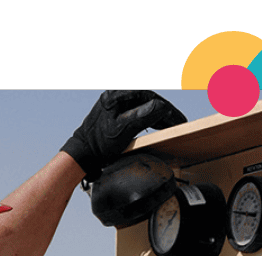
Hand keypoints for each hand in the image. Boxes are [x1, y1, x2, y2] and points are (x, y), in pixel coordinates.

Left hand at [61, 90, 185, 180]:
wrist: (82, 154)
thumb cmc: (98, 144)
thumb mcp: (124, 130)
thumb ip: (143, 116)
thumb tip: (163, 106)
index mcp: (116, 95)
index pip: (149, 96)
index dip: (166, 108)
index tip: (178, 118)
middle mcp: (115, 95)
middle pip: (147, 99)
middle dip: (164, 111)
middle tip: (179, 121)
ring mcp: (114, 103)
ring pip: (143, 105)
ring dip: (158, 115)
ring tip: (172, 124)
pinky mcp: (114, 112)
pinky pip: (136, 111)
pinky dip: (148, 118)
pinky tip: (157, 125)